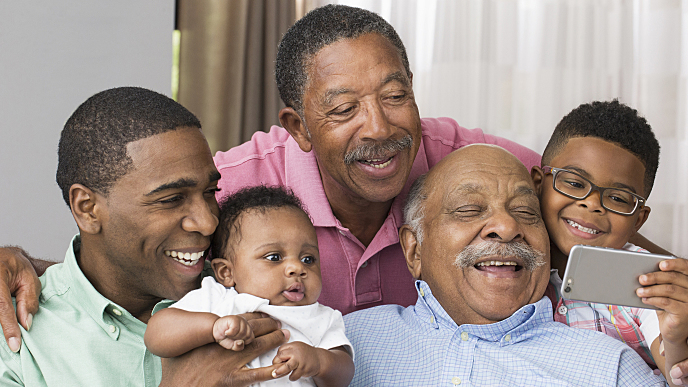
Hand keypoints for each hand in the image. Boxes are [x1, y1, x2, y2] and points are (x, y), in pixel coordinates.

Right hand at [0, 247, 40, 351]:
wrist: (1, 257)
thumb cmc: (16, 267)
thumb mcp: (30, 279)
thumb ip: (29, 300)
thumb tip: (26, 324)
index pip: (2, 307)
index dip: (9, 327)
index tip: (15, 345)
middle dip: (4, 328)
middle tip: (15, 342)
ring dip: (2, 324)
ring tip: (12, 334)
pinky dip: (1, 321)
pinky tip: (7, 323)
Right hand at [160, 313, 289, 386]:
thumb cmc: (175, 371)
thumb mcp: (178, 346)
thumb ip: (188, 335)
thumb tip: (184, 323)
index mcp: (211, 336)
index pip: (237, 320)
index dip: (253, 316)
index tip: (262, 313)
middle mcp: (223, 346)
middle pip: (251, 330)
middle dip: (267, 324)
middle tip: (277, 322)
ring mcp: (229, 363)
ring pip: (257, 347)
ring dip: (273, 339)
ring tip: (284, 335)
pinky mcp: (232, 380)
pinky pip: (256, 374)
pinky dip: (271, 370)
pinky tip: (283, 366)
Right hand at [213, 315, 253, 350]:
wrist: (214, 331)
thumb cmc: (224, 338)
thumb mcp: (232, 346)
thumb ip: (239, 347)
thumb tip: (241, 342)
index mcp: (247, 328)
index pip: (251, 338)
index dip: (243, 342)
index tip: (235, 340)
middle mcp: (245, 323)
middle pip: (247, 335)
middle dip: (238, 339)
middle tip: (231, 337)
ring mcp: (240, 319)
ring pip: (242, 332)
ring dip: (233, 336)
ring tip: (228, 334)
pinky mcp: (234, 318)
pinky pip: (235, 329)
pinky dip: (229, 333)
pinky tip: (226, 332)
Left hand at [271, 341, 321, 381]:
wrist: (320, 359)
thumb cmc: (306, 354)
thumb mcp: (296, 348)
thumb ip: (287, 351)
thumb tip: (275, 361)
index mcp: (294, 345)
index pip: (280, 350)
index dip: (278, 357)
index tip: (279, 362)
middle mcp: (297, 351)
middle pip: (281, 356)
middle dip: (276, 364)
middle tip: (276, 369)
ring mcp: (301, 360)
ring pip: (286, 366)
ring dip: (280, 372)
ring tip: (277, 374)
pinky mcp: (304, 369)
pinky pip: (293, 375)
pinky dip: (292, 377)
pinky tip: (294, 375)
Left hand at [638, 258, 687, 342]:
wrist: (674, 331)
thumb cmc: (669, 309)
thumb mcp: (666, 293)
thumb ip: (661, 283)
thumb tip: (644, 274)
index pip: (686, 267)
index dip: (674, 264)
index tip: (661, 264)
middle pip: (674, 278)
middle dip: (655, 277)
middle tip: (641, 278)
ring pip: (669, 289)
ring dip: (651, 289)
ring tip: (639, 291)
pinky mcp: (685, 312)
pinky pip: (666, 302)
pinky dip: (653, 299)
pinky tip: (645, 299)